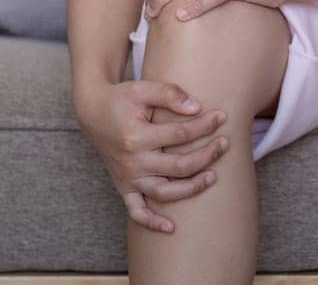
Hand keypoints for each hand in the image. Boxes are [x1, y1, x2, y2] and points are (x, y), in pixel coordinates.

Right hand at [74, 78, 231, 235]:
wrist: (93, 113)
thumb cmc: (121, 99)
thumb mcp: (142, 88)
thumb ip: (169, 94)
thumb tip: (197, 107)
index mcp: (137, 136)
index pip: (180, 134)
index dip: (204, 125)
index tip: (221, 116)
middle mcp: (132, 162)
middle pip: (178, 167)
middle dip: (207, 155)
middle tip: (225, 144)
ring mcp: (128, 177)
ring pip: (163, 193)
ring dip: (191, 188)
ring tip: (213, 176)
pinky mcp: (123, 186)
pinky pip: (136, 212)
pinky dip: (152, 223)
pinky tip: (171, 228)